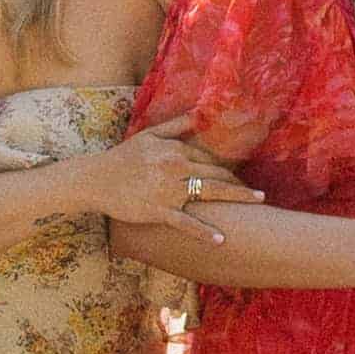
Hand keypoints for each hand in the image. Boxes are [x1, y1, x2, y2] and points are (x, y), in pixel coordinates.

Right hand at [85, 128, 261, 232]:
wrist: (96, 179)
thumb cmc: (123, 157)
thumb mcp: (149, 135)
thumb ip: (176, 126)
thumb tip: (200, 113)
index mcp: (175, 151)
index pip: (209, 159)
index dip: (227, 168)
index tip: (241, 176)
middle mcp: (176, 169)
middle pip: (216, 175)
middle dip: (239, 183)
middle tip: (258, 193)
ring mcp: (168, 191)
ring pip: (209, 194)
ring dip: (236, 197)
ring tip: (257, 201)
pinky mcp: (158, 211)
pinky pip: (186, 223)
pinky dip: (204, 232)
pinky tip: (221, 239)